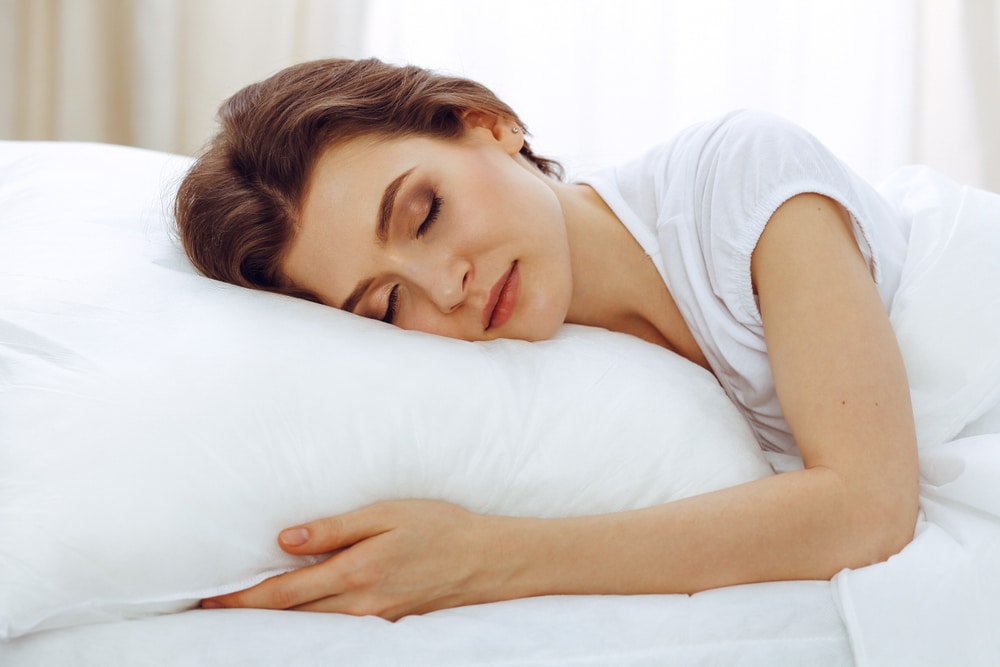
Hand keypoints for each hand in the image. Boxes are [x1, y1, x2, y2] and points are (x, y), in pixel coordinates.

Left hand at [201, 499, 502, 620]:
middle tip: (213, 609)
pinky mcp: (386, 624)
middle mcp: (359, 604)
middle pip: (290, 618)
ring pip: (310, 628)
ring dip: (275, 622)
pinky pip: (336, 628)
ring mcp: (373, 620)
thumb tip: (286, 540)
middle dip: (250, 615)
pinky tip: (297, 614)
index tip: (211, 599)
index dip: (244, 598)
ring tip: (245, 612)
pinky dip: (308, 622)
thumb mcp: (388, 514)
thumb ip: (335, 529)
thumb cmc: (439, 527)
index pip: (284, 593)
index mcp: (355, 572)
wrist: (487, 560)